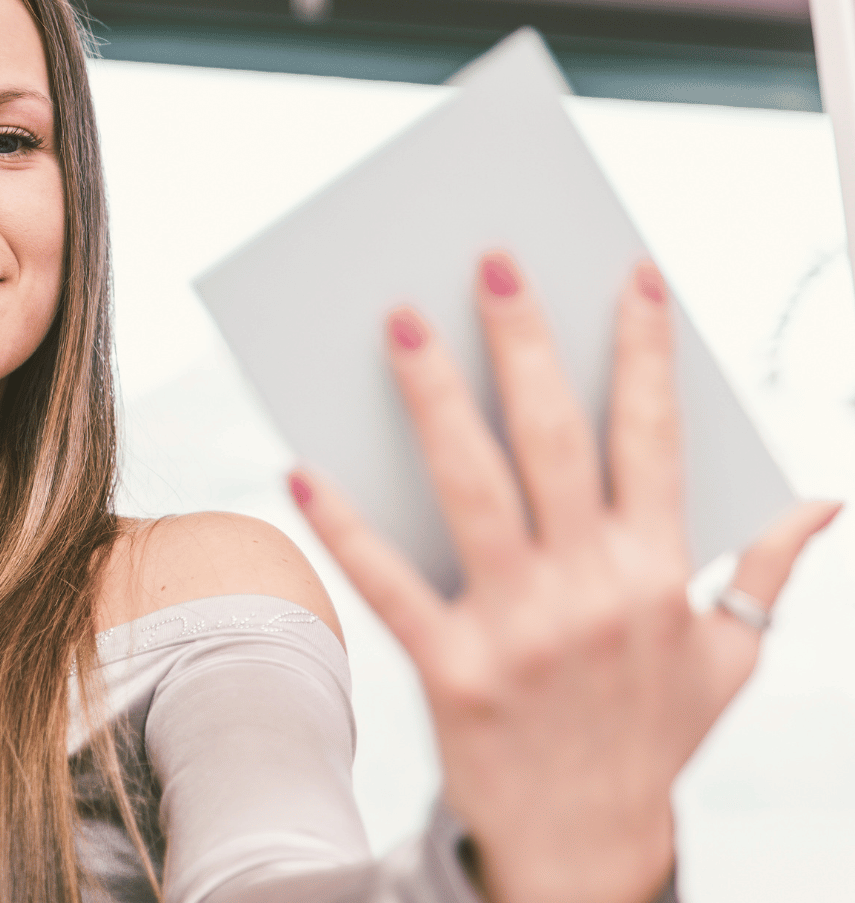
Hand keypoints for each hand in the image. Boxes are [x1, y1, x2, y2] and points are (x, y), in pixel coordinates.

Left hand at [290, 253, 838, 902]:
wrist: (589, 851)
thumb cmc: (653, 739)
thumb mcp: (730, 660)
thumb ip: (767, 571)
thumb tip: (822, 501)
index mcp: (660, 573)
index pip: (656, 437)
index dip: (646, 351)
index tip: (631, 275)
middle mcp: (593, 589)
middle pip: (557, 440)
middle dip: (526, 343)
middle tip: (491, 262)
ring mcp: (521, 629)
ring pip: (472, 489)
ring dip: (433, 402)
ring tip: (398, 327)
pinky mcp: (453, 670)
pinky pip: (391, 586)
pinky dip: (345, 527)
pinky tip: (303, 471)